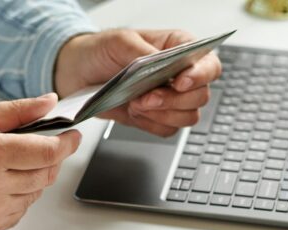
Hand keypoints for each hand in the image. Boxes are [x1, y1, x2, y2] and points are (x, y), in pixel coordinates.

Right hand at [0, 95, 80, 229]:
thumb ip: (15, 111)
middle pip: (46, 174)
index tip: (73, 137)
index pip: (47, 152)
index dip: (66, 144)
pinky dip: (18, 196)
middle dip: (49, 159)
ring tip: (6, 166)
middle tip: (39, 147)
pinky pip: (21, 211)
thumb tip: (49, 103)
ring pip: (36, 194)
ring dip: (32, 178)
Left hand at [54, 29, 221, 136]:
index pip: (209, 65)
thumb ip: (142, 51)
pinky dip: (151, 124)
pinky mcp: (158, 118)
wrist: (78, 74)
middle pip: (200, 96)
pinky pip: (168, 130)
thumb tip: (157, 61)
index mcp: (179, 49)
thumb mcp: (118, 41)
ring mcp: (171, 99)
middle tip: (147, 97)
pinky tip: (135, 111)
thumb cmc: (101, 51)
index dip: (201, 76)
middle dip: (173, 101)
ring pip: (188, 117)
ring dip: (162, 114)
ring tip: (137, 103)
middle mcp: (180, 75)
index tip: (180, 82)